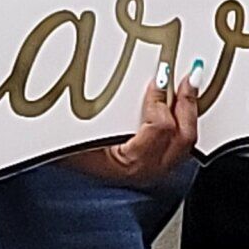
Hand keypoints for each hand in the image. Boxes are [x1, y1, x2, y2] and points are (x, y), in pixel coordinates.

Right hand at [70, 70, 198, 188]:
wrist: (61, 165)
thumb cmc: (66, 151)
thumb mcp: (79, 128)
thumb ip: (103, 106)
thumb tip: (126, 79)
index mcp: (131, 162)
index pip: (160, 127)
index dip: (161, 99)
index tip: (158, 78)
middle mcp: (147, 170)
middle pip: (184, 136)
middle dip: (187, 103)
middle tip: (187, 78)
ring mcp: (155, 171)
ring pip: (186, 142)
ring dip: (188, 112)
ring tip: (187, 88)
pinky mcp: (157, 167)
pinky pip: (180, 144)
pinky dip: (183, 121)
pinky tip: (180, 106)